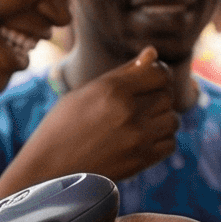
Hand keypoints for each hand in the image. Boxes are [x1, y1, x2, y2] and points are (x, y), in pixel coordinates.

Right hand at [12, 49, 179, 183]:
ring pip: (172, 120)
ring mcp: (136, 138)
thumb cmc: (63, 126)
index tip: (150, 81)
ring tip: (141, 122)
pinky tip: (144, 139)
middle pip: (167, 96)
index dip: (158, 74)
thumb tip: (152, 52)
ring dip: (162, 119)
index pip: (159, 73)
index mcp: (112, 89)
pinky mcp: (140, 161)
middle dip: (158, 97)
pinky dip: (162, 139)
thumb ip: (124, 73)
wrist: (48, 169)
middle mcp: (127, 112)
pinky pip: (170, 143)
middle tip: (140, 104)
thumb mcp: (87, 92)